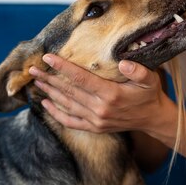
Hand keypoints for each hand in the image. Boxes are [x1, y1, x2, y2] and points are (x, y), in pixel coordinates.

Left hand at [29, 54, 168, 132]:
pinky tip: (45, 104)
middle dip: (49, 78)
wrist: (152, 118)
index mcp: (111, 94)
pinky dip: (56, 113)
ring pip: (66, 105)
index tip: (48, 57)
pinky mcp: (94, 127)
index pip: (81, 78)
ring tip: (36, 81)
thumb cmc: (149, 94)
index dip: (63, 67)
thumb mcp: (150, 79)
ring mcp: (96, 120)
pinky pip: (70, 121)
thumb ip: (138, 71)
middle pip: (69, 91)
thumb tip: (123, 63)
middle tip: (32, 68)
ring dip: (49, 93)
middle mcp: (100, 108)